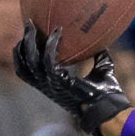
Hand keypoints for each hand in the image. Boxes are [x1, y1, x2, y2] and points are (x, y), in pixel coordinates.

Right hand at [12, 26, 131, 135]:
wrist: (111, 111)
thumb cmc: (108, 96)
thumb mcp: (102, 72)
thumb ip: (99, 58)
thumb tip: (104, 44)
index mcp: (52, 85)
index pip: (27, 69)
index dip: (22, 53)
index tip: (28, 36)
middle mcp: (47, 86)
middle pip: (24, 63)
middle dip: (23, 42)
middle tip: (28, 24)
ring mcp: (52, 85)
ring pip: (30, 61)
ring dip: (30, 41)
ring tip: (33, 26)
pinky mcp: (60, 82)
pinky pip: (49, 60)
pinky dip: (52, 46)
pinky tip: (58, 34)